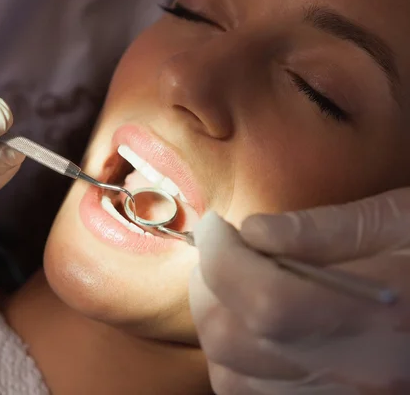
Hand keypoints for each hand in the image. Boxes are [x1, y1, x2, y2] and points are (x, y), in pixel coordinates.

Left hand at [189, 188, 409, 394]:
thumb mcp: (406, 222)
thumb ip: (328, 228)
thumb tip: (254, 231)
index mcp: (386, 317)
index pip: (266, 300)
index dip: (222, 258)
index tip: (217, 227)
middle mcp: (363, 373)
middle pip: (237, 341)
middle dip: (208, 287)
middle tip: (218, 251)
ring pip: (232, 377)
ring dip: (215, 324)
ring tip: (229, 284)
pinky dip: (232, 360)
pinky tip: (248, 325)